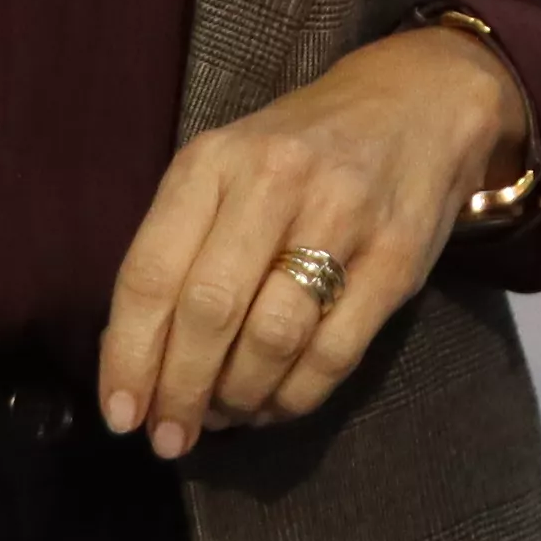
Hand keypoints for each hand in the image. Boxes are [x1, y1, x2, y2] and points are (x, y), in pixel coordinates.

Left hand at [97, 22, 521, 454]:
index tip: (122, 415)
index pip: (152, 272)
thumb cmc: (299, 151)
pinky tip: (274, 405)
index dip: (129, 356)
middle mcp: (272, 182)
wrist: (418, 103)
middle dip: (180, 391)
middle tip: (170, 437)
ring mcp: (341, 219)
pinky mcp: (396, 259)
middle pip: (208, 311)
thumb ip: (181, 247)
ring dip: (238, 398)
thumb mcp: (227, 168)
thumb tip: (138, 360)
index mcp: (212, 161)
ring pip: (271, 339)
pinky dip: (295, 398)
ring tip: (224, 416)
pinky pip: (334, 354)